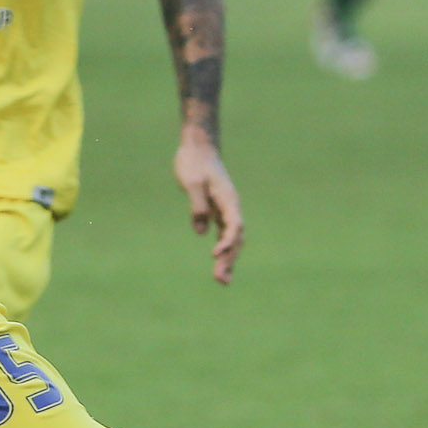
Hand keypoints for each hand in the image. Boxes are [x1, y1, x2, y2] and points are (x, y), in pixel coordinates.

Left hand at [174, 131, 243, 283]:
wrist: (197, 147)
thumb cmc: (194, 162)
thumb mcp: (192, 182)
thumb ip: (197, 206)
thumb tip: (200, 231)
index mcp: (228, 199)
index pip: (233, 225)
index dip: (227, 242)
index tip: (214, 254)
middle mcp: (230, 206)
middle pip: (235, 237)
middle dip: (229, 259)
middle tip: (220, 280)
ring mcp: (225, 209)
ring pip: (231, 238)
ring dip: (228, 258)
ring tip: (223, 280)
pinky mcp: (217, 210)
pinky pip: (224, 233)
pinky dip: (222, 248)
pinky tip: (219, 262)